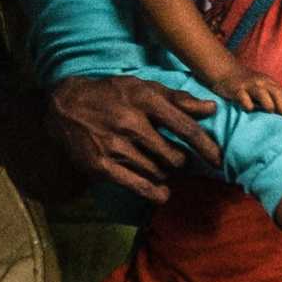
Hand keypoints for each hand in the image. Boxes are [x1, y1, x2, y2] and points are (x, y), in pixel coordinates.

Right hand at [49, 74, 223, 204]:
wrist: (64, 107)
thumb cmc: (109, 94)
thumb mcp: (141, 87)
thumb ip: (177, 99)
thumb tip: (211, 109)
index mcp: (144, 99)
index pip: (185, 127)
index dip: (206, 147)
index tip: (218, 159)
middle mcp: (131, 123)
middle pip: (174, 156)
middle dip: (180, 161)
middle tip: (175, 158)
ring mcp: (115, 146)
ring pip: (158, 172)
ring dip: (163, 172)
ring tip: (157, 164)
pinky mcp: (102, 166)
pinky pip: (139, 186)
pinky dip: (155, 192)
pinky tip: (162, 193)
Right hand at [215, 69, 281, 117]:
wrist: (225, 70)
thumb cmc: (245, 84)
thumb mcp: (261, 86)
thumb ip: (271, 96)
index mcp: (269, 83)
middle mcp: (261, 82)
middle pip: (277, 93)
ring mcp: (249, 85)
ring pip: (262, 93)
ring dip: (268, 104)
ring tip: (269, 112)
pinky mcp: (236, 90)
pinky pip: (244, 99)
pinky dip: (248, 106)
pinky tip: (248, 110)